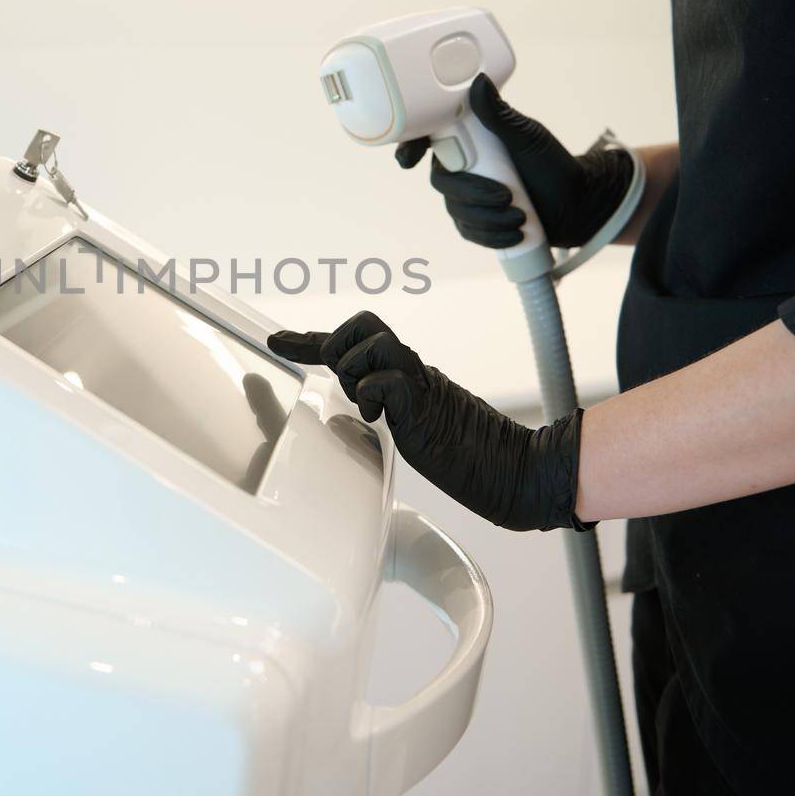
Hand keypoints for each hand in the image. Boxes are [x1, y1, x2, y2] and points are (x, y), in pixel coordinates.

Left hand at [267, 311, 585, 531]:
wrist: (517, 471)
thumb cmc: (472, 456)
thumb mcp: (417, 425)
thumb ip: (392, 407)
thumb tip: (364, 406)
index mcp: (409, 374)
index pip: (355, 342)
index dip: (310, 340)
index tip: (277, 340)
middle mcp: (412, 369)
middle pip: (361, 324)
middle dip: (339, 349)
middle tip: (350, 387)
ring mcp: (418, 383)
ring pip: (368, 345)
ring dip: (356, 375)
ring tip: (373, 409)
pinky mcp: (423, 404)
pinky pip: (382, 381)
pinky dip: (371, 396)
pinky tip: (380, 418)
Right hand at [395, 75, 632, 249]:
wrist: (574, 203)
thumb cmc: (552, 165)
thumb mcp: (526, 137)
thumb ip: (499, 115)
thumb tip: (478, 81)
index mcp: (469, 140)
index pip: (428, 139)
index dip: (411, 147)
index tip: (411, 160)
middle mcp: (462, 166)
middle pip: (442, 182)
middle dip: (472, 193)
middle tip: (506, 196)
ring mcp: (466, 197)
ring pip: (456, 210)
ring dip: (487, 217)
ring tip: (519, 217)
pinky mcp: (476, 223)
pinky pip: (469, 232)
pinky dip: (491, 235)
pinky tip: (513, 234)